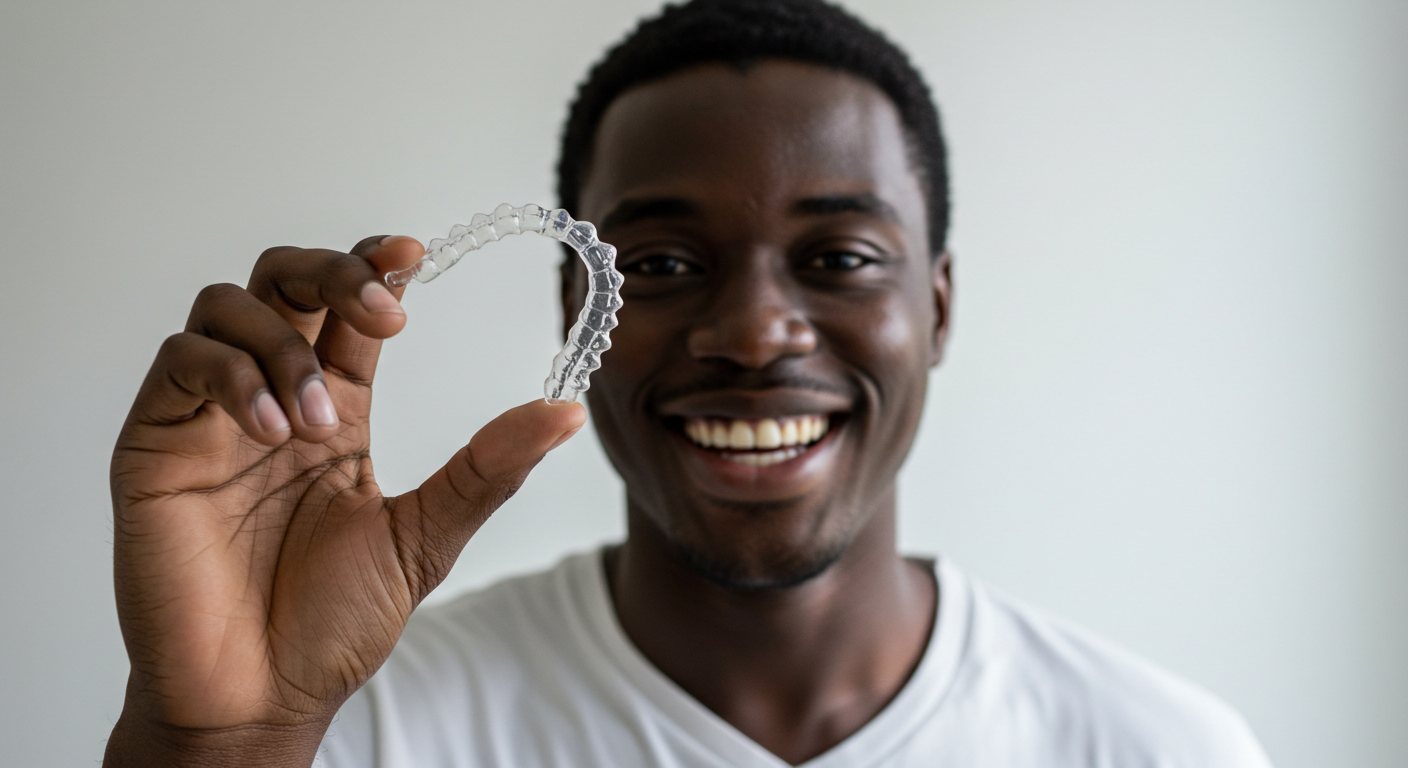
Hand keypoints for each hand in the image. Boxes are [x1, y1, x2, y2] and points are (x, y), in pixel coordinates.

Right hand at [104, 236, 584, 765]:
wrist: (261, 698)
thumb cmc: (333, 624)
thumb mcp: (425, 537)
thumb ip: (487, 469)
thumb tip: (568, 412)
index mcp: (335, 410)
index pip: (346, 309)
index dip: (373, 267)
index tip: (414, 254)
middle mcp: (271, 398)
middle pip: (282, 280)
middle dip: (332, 270)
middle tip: (386, 314)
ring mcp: (210, 418)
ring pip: (227, 307)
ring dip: (284, 345)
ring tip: (318, 425)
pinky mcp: (155, 444)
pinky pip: (181, 362)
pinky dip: (231, 375)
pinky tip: (273, 430)